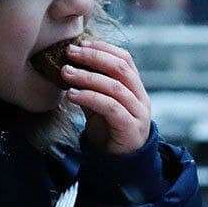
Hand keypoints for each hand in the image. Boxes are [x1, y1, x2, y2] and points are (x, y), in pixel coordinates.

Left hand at [63, 39, 151, 154]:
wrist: (119, 163)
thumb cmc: (108, 130)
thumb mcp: (98, 104)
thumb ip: (91, 86)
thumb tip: (70, 65)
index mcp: (135, 88)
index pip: (125, 59)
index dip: (104, 48)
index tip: (81, 43)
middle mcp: (141, 97)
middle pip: (121, 68)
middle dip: (94, 57)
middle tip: (70, 53)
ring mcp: (138, 113)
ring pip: (115, 87)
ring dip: (88, 77)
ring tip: (66, 73)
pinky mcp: (130, 128)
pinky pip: (110, 107)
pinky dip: (90, 97)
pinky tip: (72, 95)